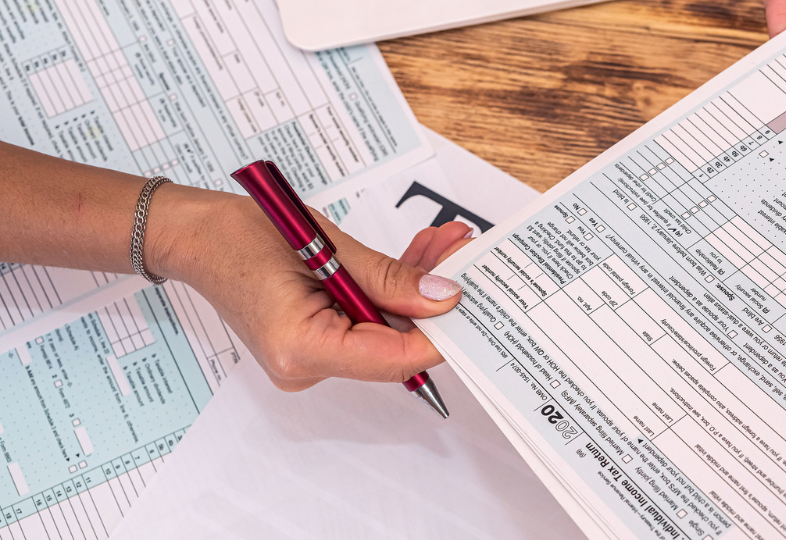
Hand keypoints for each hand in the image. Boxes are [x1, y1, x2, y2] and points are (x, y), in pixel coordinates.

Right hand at [148, 185, 472, 390]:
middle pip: (394, 342)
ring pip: (385, 327)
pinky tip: (417, 257)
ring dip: (415, 286)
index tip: (473, 301)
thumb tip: (444, 298)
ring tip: (444, 244)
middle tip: (463, 254)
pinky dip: (390, 290)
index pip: (394, 357)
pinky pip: (366, 319)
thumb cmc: (240, 236)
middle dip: (433, 297)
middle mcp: (307, 365)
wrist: (193, 235)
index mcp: (303, 350)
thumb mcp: (327, 248)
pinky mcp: (316, 338)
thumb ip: (389, 278)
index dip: (441, 332)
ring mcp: (312, 355)